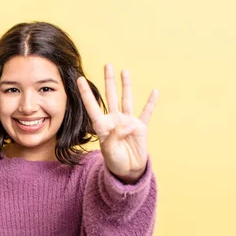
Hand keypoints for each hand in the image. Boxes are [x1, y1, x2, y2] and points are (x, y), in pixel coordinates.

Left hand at [77, 64, 157, 182]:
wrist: (128, 170)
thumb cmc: (115, 162)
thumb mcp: (110, 152)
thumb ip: (115, 137)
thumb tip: (127, 125)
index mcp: (102, 125)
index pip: (92, 106)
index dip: (86, 93)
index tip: (80, 79)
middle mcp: (114, 119)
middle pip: (110, 96)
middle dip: (109, 81)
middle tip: (107, 65)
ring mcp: (127, 121)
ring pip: (126, 99)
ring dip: (126, 85)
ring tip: (124, 71)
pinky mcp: (140, 126)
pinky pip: (146, 112)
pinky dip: (151, 102)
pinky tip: (155, 91)